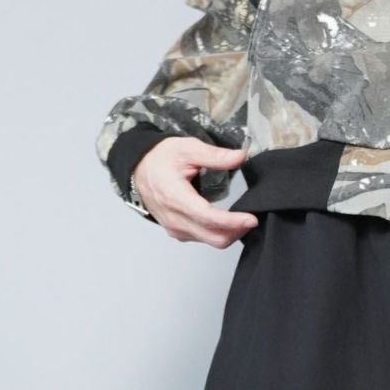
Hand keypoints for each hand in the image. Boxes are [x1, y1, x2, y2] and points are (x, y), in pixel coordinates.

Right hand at [133, 138, 258, 247]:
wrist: (138, 170)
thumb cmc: (160, 159)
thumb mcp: (187, 149)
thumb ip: (215, 155)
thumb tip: (239, 156)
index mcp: (176, 197)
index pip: (209, 218)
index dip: (232, 222)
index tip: (251, 219)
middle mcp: (175, 219)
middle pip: (213, 237)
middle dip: (236, 231)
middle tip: (251, 220)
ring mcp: (176, 229)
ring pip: (210, 241)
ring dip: (229, 234)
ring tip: (241, 220)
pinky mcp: (178, 233)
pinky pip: (203, 240)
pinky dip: (218, 234)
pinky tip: (226, 223)